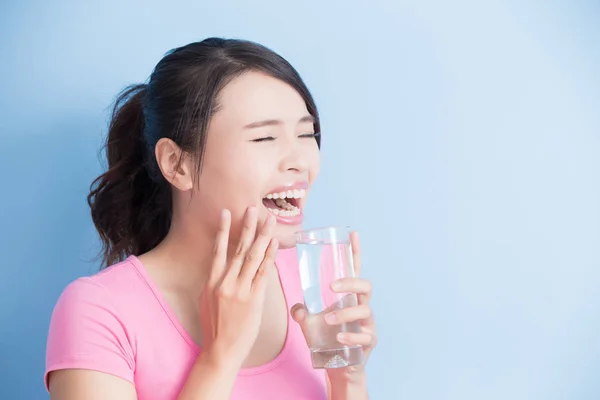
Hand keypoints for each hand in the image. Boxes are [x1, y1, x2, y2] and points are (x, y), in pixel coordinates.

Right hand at [199, 207, 277, 368]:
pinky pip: (264, 272)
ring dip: (262, 236)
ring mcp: (240, 290)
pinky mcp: (254, 299)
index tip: (227, 212)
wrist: (221, 350)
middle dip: (247, 226)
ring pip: (253, 257)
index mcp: (211, 282)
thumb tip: (223, 266)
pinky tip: (274, 243)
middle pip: (238, 248)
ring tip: (269, 219)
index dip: (224, 230)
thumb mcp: (207, 301)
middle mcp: (225, 282)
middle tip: (253, 207)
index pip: (218, 250)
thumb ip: (215, 281)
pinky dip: (270, 256)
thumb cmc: (216, 327)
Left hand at [291, 231, 376, 382]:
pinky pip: (365, 336)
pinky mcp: (368, 342)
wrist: (339, 368)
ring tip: (327, 321)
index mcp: (349, 297)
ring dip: (345, 313)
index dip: (355, 252)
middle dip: (350, 283)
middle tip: (332, 287)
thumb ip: (302, 313)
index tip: (353, 234)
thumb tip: (298, 308)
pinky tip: (339, 337)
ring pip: (364, 311)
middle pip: (365, 286)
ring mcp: (367, 324)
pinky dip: (351, 336)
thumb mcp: (311, 323)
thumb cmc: (327, 339)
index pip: (354, 271)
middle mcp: (361, 307)